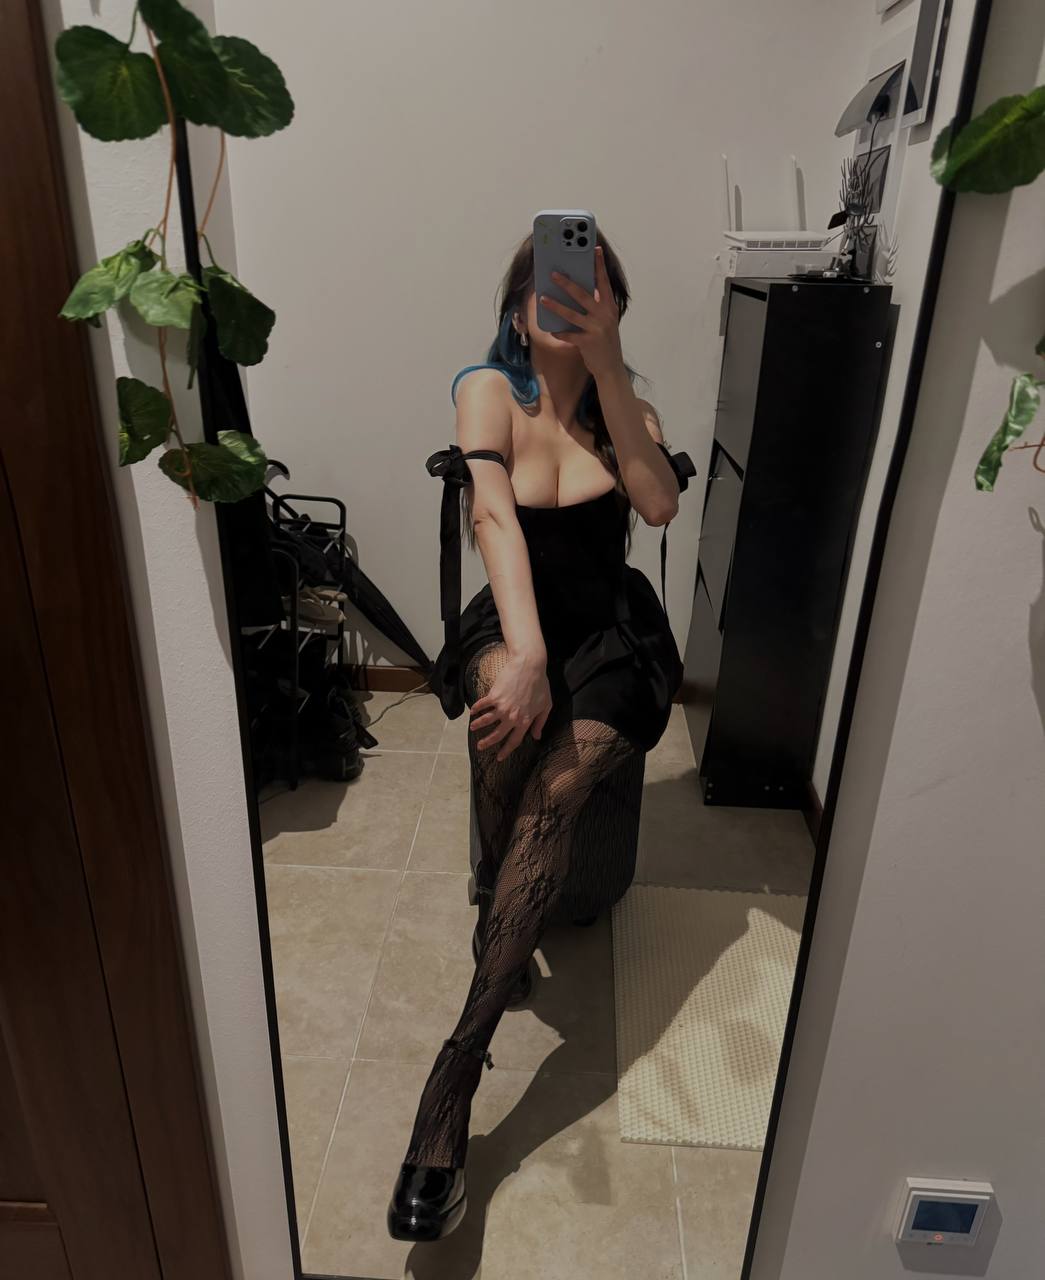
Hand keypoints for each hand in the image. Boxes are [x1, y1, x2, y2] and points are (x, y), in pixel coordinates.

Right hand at [469, 652, 552, 759]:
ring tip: (473, 728)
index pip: (514, 740)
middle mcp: (512, 717)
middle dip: (487, 743)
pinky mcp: (494, 696)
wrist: (529, 665)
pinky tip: (472, 711)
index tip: (499, 757)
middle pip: (497, 735)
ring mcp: (502, 707)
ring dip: (478, 726)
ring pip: (486, 721)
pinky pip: (482, 705)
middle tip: (480, 747)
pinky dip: (476, 709)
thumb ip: (540, 723)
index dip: (506, 750)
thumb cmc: (540, 684)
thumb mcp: (546, 706)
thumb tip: (536, 737)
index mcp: (525, 721)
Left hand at [539, 245, 623, 378]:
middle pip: (583, 295)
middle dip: (567, 283)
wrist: (611, 367)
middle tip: (553, 274)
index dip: (599, 265)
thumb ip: (595, 306)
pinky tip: (551, 330)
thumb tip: (577, 291)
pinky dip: (559, 332)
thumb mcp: (605, 321)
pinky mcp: (588, 342)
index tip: (594, 249)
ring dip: (556, 305)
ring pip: (572, 314)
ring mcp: (597, 329)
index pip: (604, 282)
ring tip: (543, 298)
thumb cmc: (605, 342)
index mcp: (610, 307)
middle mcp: (605, 315)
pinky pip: (569, 335)